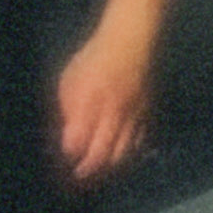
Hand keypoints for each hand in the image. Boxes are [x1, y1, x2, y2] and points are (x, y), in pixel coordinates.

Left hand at [56, 20, 159, 187]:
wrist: (132, 37)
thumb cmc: (95, 56)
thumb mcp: (70, 79)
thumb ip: (68, 108)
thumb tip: (68, 136)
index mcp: (90, 101)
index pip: (77, 142)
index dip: (69, 155)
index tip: (64, 158)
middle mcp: (113, 110)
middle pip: (101, 152)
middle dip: (87, 168)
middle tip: (78, 175)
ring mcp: (133, 112)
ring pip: (123, 150)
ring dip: (109, 164)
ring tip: (99, 168)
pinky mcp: (147, 110)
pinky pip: (140, 138)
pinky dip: (129, 150)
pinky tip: (120, 153)